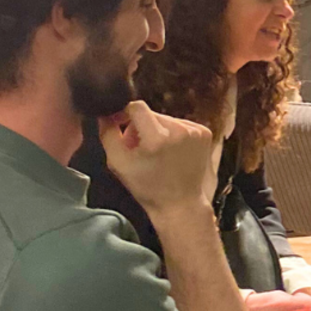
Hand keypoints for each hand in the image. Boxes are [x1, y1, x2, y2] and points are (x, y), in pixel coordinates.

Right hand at [99, 102, 212, 218]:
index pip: (136, 107)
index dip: (124, 113)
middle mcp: (179, 130)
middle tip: (138, 148)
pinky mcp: (205, 133)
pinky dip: (173, 134)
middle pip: (151, 114)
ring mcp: (195, 131)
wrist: (180, 203)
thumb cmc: (147, 187)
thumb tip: (105, 112)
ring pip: (166, 119)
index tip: (120, 124)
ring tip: (156, 152)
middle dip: (140, 127)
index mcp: (157, 137)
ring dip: (157, 130)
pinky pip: (181, 124)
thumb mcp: (118, 162)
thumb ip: (108, 133)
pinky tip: (172, 152)